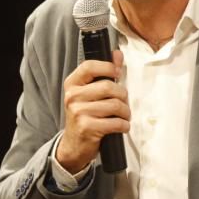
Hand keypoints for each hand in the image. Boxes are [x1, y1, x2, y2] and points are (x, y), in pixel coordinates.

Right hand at [55, 50, 128, 172]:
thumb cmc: (86, 115)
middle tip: (123, 103)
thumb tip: (118, 54)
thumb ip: (104, 73)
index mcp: (72, 84)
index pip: (89, 66)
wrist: (74, 145)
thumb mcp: (90, 93)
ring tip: (123, 116)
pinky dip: (124, 125)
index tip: (117, 73)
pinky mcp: (87, 128)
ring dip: (125, 112)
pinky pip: (116, 122)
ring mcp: (78, 112)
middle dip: (123, 96)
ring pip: (115, 105)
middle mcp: (72, 96)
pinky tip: (121, 126)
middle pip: (108, 87)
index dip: (107, 67)